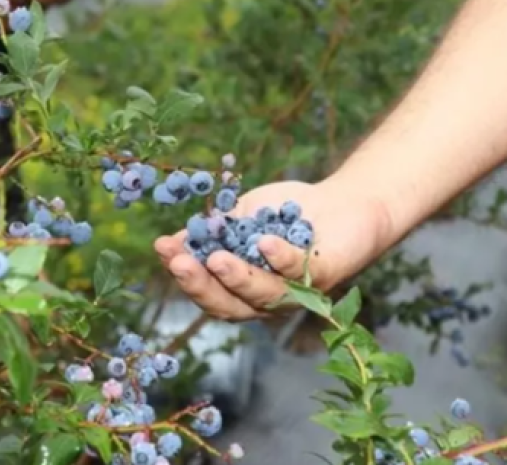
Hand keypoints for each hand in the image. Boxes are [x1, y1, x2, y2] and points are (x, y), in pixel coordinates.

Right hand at [153, 178, 394, 320]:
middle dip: (202, 285)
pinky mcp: (326, 275)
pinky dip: (280, 258)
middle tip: (179, 263)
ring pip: (263, 296)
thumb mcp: (241, 219)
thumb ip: (212, 233)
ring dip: (237, 278)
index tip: (163, 249)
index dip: (185, 274)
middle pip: (230, 306)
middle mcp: (269, 299)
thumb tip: (169, 243)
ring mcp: (298, 291)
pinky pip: (300, 272)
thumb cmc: (288, 213)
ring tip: (216, 259)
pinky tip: (263, 242)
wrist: (343, 201)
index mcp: (244, 289)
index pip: (210, 292)